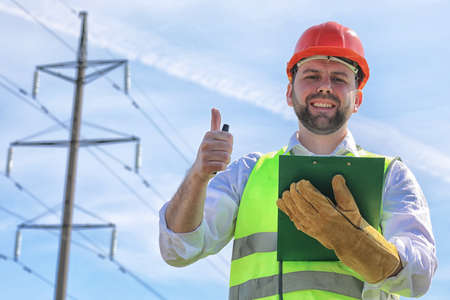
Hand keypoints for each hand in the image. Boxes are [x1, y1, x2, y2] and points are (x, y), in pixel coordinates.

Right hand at [190, 108, 232, 180]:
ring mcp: (204, 155)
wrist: (199, 169)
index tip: (223, 147)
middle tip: (221, 156)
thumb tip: (214, 108)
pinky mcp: (205, 166)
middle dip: (228, 154)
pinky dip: (222, 167)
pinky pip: (222, 166)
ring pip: (226, 157)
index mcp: (208, 135)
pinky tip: (216, 167)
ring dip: (225, 161)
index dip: (230, 144)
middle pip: (229, 148)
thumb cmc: (209, 151)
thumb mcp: (211, 136)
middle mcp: (205, 144)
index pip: (230, 137)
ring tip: (218, 161)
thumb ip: (215, 122)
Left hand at [277, 175, 401, 282]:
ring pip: (295, 213)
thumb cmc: (352, 224)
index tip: (303, 181)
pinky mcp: (309, 232)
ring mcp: (312, 228)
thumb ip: (343, 192)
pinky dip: (288, 212)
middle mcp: (318, 222)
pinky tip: (283, 205)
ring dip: (288, 202)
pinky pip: (295, 221)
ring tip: (285, 193)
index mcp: (329, 214)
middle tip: (292, 185)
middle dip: (294, 193)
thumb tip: (337, 178)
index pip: (312, 197)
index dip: (305, 188)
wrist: (351, 244)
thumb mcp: (351, 208)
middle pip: (301, 205)